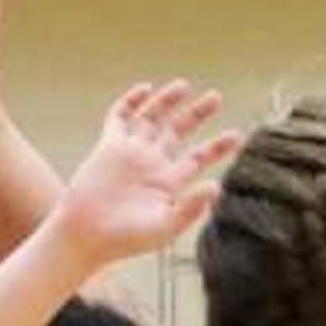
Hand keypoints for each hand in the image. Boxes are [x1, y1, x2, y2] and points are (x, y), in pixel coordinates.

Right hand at [59, 81, 240, 266]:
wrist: (88, 236)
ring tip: (185, 86)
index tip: (237, 135)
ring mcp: (130, 152)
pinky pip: (120, 117)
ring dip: (167, 100)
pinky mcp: (109, 146)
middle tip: (217, 97)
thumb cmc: (127, 239)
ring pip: (152, 118)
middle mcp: (152, 163)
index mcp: (169, 183)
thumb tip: (217, 186)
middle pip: (179, 131)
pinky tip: (146, 89)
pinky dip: (131, 102)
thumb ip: (191, 208)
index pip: (199, 157)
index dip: (217, 146)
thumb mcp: (166, 227)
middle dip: (197, 114)